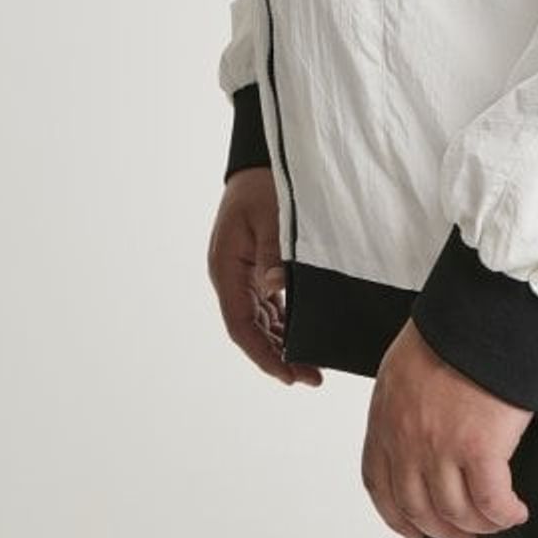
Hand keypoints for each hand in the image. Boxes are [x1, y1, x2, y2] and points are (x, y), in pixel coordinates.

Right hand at [207, 167, 322, 387]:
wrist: (260, 160)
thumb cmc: (265, 184)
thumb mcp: (272, 216)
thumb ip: (274, 253)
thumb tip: (275, 288)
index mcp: (227, 268)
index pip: (242, 325)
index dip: (264, 354)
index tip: (289, 374)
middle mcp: (230, 276)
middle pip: (251, 329)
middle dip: (278, 357)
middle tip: (311, 377)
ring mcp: (241, 274)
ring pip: (259, 321)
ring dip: (281, 344)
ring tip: (310, 366)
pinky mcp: (253, 267)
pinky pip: (266, 305)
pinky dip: (282, 323)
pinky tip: (300, 335)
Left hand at [361, 317, 532, 537]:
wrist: (484, 311)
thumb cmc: (454, 327)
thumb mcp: (407, 363)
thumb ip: (405, 401)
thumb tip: (420, 426)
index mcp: (385, 416)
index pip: (379, 482)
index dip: (395, 515)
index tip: (413, 530)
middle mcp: (407, 439)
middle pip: (418, 507)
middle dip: (442, 528)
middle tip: (465, 532)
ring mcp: (441, 447)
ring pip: (455, 513)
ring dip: (478, 525)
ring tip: (496, 520)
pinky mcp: (480, 449)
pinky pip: (491, 503)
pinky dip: (505, 514)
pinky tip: (517, 511)